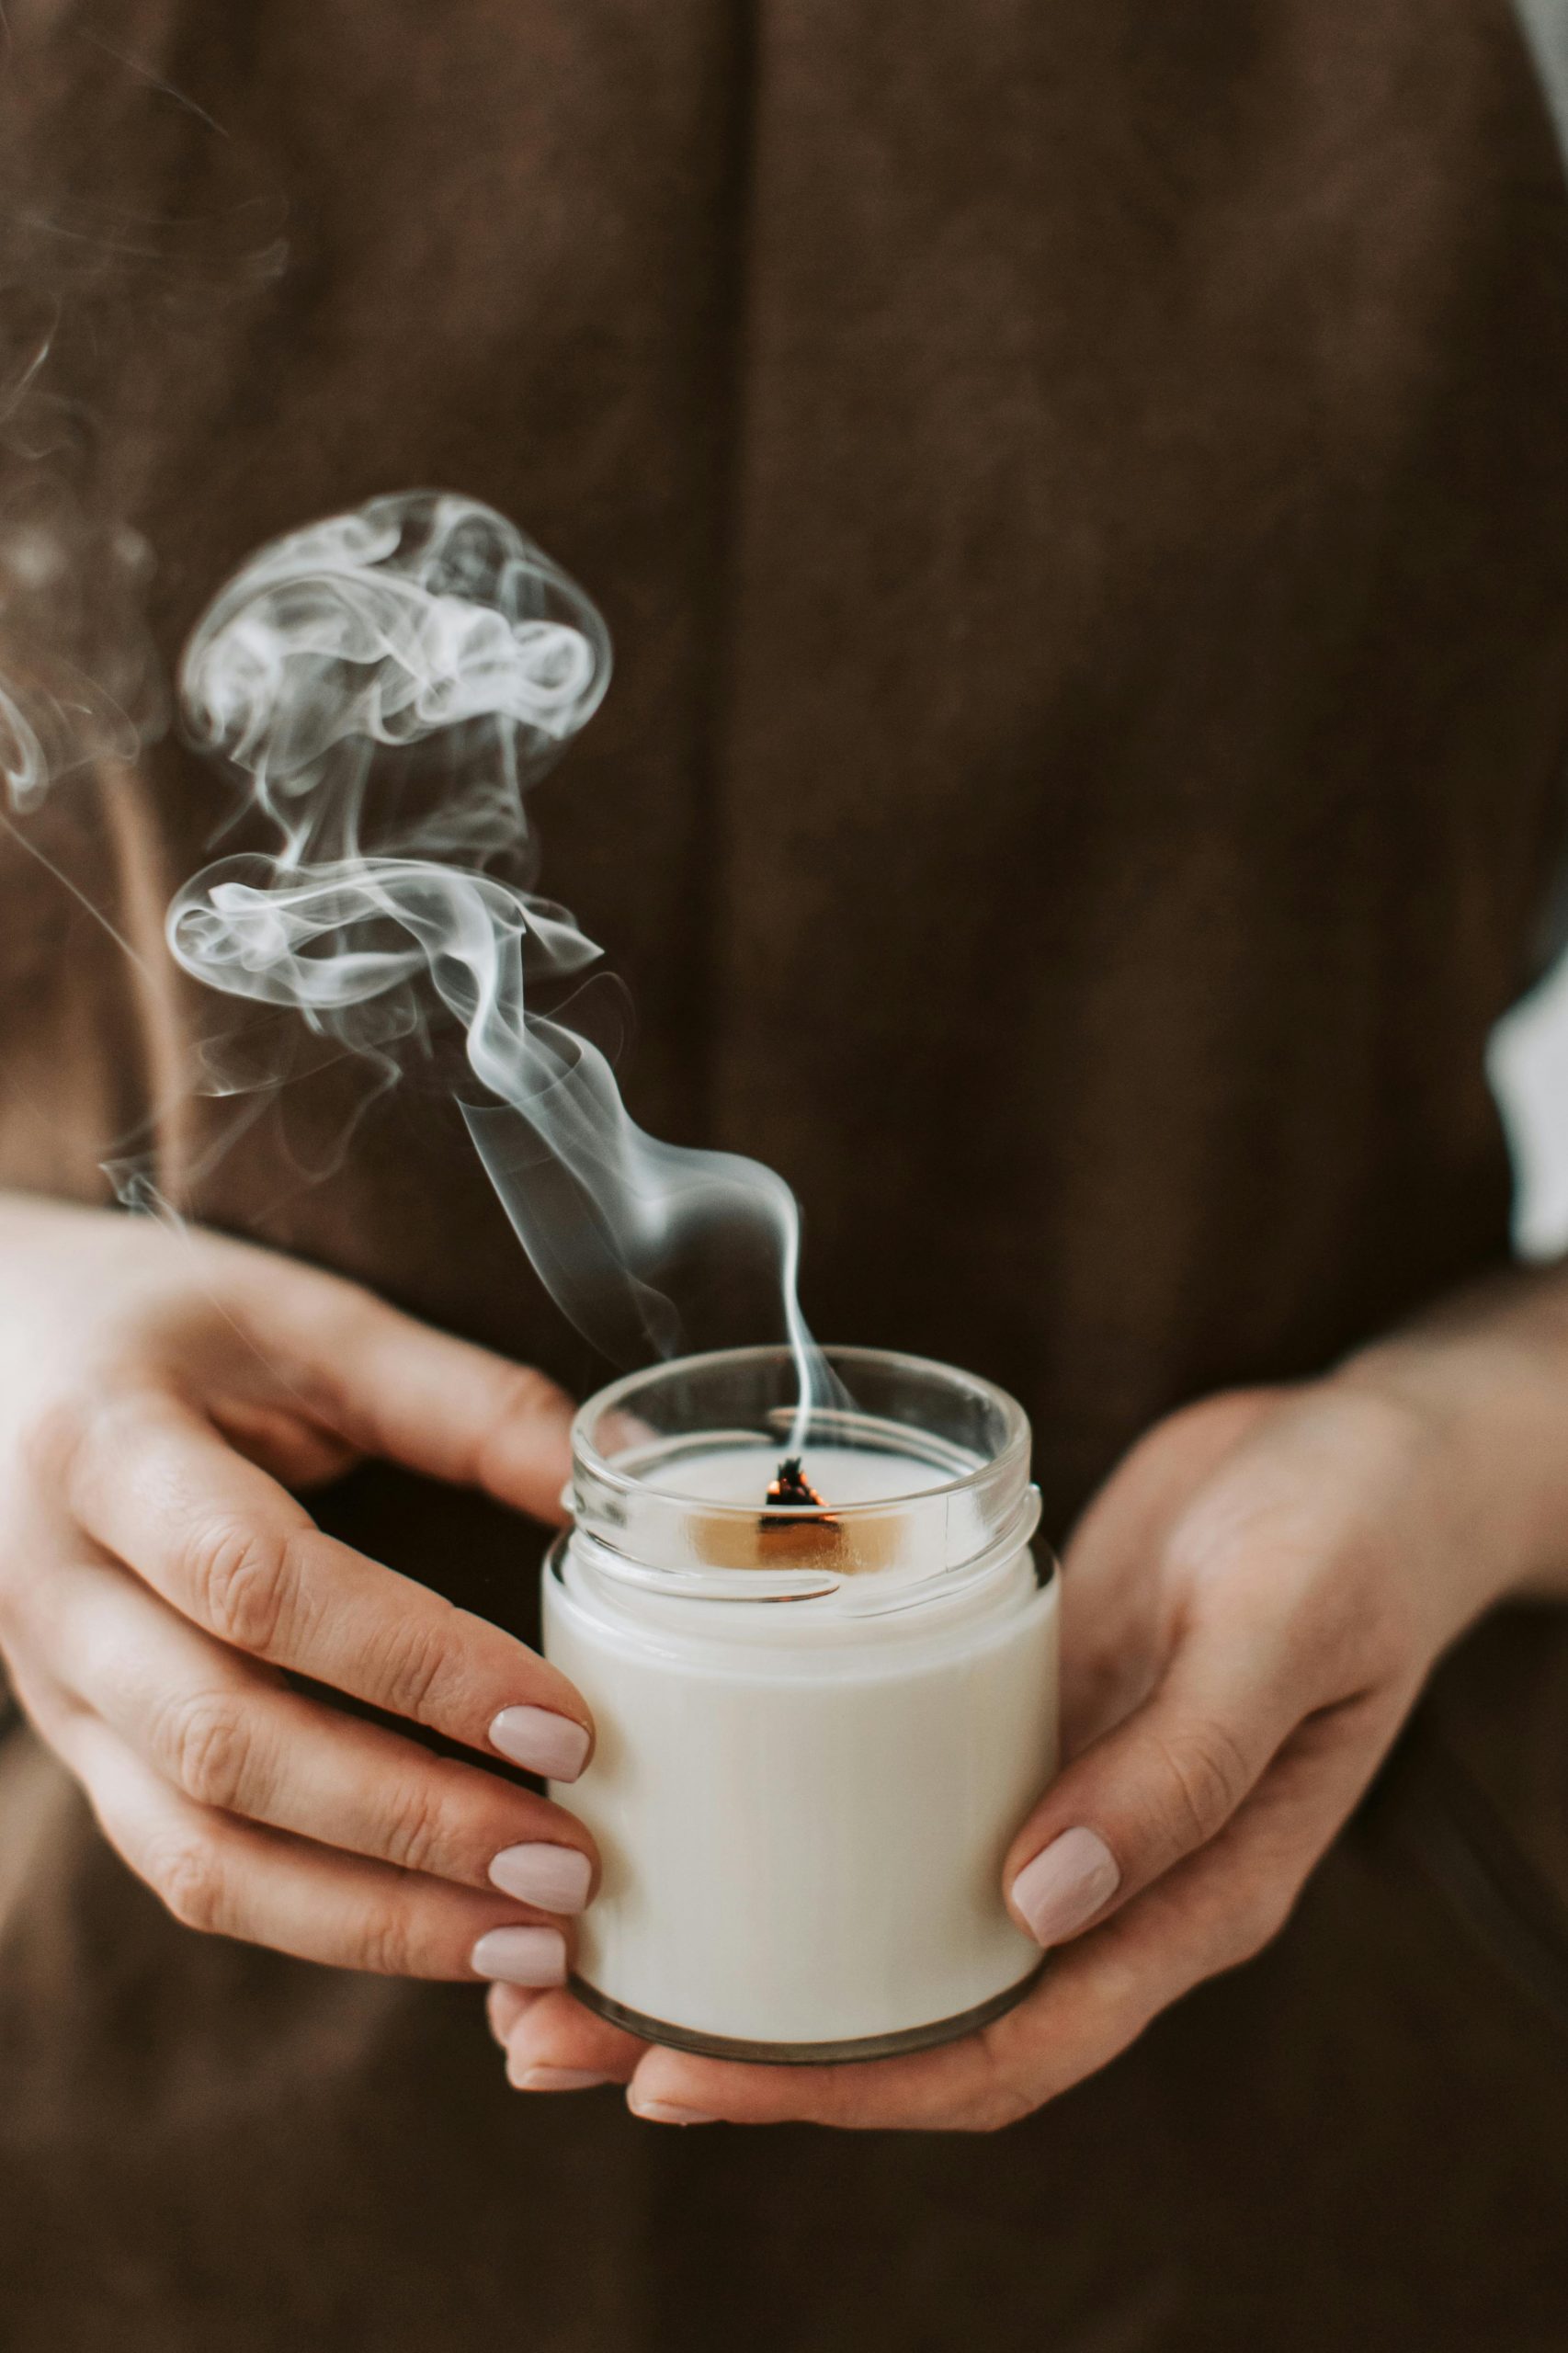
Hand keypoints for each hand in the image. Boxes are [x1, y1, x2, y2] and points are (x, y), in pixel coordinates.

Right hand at [0, 1193, 596, 1985]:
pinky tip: (441, 1929)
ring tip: (531, 1940)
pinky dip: (319, 1919)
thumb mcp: (301, 1317)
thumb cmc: (158, 1324)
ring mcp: (54, 1692)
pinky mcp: (79, 1753)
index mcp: (106, 1450)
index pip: (259, 1583)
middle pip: (224, 1745)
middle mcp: (56, 1590)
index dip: (416, 1664)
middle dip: (410, 1823)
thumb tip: (611, 1484)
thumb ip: (456, 1398)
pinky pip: (186, 1868)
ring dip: (372, 1916)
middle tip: (570, 1865)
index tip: (562, 1723)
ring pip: (195, 1850)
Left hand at [491, 1347, 1540, 2125]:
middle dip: (733, 2041)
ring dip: (728, 1942)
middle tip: (553, 2032)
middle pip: (900, 2009)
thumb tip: (1037, 1906)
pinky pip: (879, 1802)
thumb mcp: (1278, 1635)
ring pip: (870, 1916)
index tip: (682, 2075)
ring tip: (564, 1946)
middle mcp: (1096, 1878)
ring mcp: (1044, 1801)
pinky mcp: (1005, 1719)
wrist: (1369, 1449)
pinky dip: (778, 1827)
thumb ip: (1177, 1770)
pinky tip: (675, 1806)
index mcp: (1180, 1903)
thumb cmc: (1354, 1538)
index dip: (838, 2090)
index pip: (998, 2048)